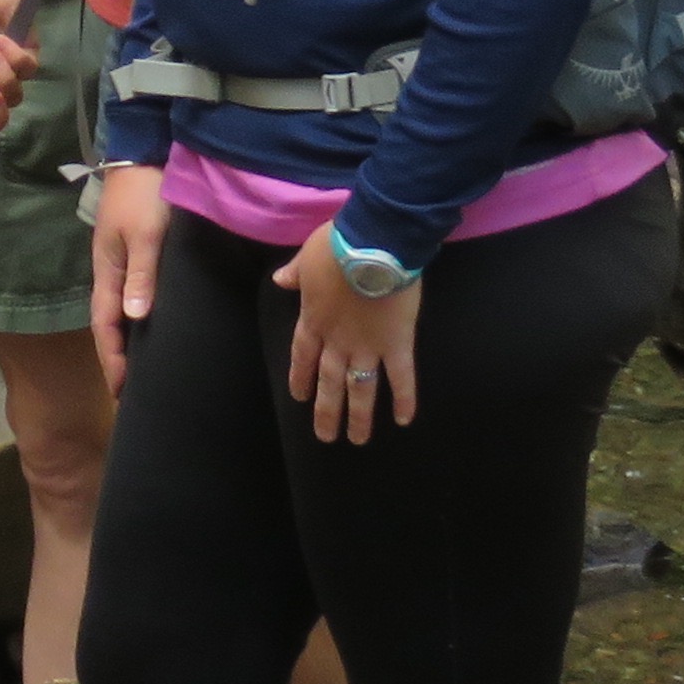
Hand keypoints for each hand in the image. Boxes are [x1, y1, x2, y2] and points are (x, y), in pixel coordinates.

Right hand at [88, 163, 167, 389]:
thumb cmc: (145, 195)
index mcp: (107, 271)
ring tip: (142, 369)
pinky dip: (138, 319)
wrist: (146, 153)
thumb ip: (140, 275)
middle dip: (117, 358)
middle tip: (131, 392)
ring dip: (127, 341)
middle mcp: (111, 271)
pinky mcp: (137, 253)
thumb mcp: (144, 235)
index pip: (105, 326)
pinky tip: (152, 327)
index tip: (122, 392)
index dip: (112, 359)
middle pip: (109, 324)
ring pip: (121, 311)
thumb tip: (134, 318)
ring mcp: (122, 262)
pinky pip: (133, 296)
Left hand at [274, 219, 421, 440]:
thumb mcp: (308, 256)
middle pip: (329, 382)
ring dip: (359, 416)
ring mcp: (368, 346)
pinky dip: (404, 399)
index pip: (302, 355)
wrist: (374, 244)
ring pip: (361, 388)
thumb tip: (280, 281)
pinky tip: (404, 420)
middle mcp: (337, 341)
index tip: (300, 398)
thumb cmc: (338, 246)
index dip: (301, 377)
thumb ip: (295, 273)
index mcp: (313, 319)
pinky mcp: (397, 344)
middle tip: (326, 437)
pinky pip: (402, 377)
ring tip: (358, 440)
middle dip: (327, 411)